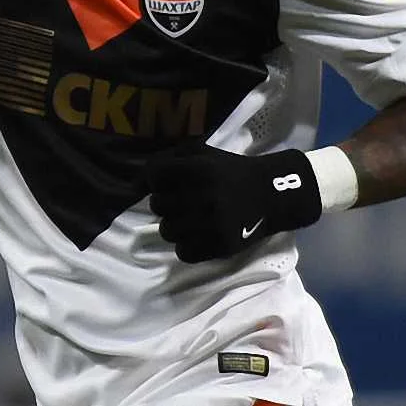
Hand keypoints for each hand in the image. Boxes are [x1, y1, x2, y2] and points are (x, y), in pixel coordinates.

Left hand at [146, 145, 321, 262]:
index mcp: (200, 169)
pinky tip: (197, 234)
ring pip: (167, 231)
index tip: (167, 181)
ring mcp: (213, 224)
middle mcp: (205, 196)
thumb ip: (166, 160)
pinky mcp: (221, 246)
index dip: (156, 179)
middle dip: (166, 202)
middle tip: (183, 199)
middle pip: (158, 205)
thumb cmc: (228, 170)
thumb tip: (135, 183)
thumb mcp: (201, 153)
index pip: (154, 176)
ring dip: (174, 224)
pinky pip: (183, 252)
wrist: (271, 194)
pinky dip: (186, 244)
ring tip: (190, 217)